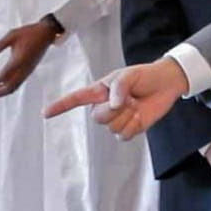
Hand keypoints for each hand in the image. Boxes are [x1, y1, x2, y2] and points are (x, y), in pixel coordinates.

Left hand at [0, 21, 58, 101]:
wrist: (46, 34)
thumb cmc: (29, 33)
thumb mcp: (12, 34)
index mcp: (19, 59)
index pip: (4, 74)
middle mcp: (24, 68)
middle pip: (9, 86)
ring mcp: (27, 71)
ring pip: (13, 87)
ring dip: (0, 93)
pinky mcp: (28, 71)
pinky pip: (17, 84)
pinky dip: (7, 89)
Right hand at [44, 58, 187, 139]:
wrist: (165, 85)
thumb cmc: (144, 76)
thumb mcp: (128, 75)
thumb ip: (118, 88)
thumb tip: (114, 105)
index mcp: (99, 91)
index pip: (75, 99)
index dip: (60, 106)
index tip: (45, 113)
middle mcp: (104, 107)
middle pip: (97, 117)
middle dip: (114, 110)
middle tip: (128, 99)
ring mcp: (116, 119)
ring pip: (112, 127)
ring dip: (127, 116)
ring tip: (135, 104)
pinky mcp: (128, 129)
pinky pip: (123, 135)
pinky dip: (134, 125)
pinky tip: (139, 115)